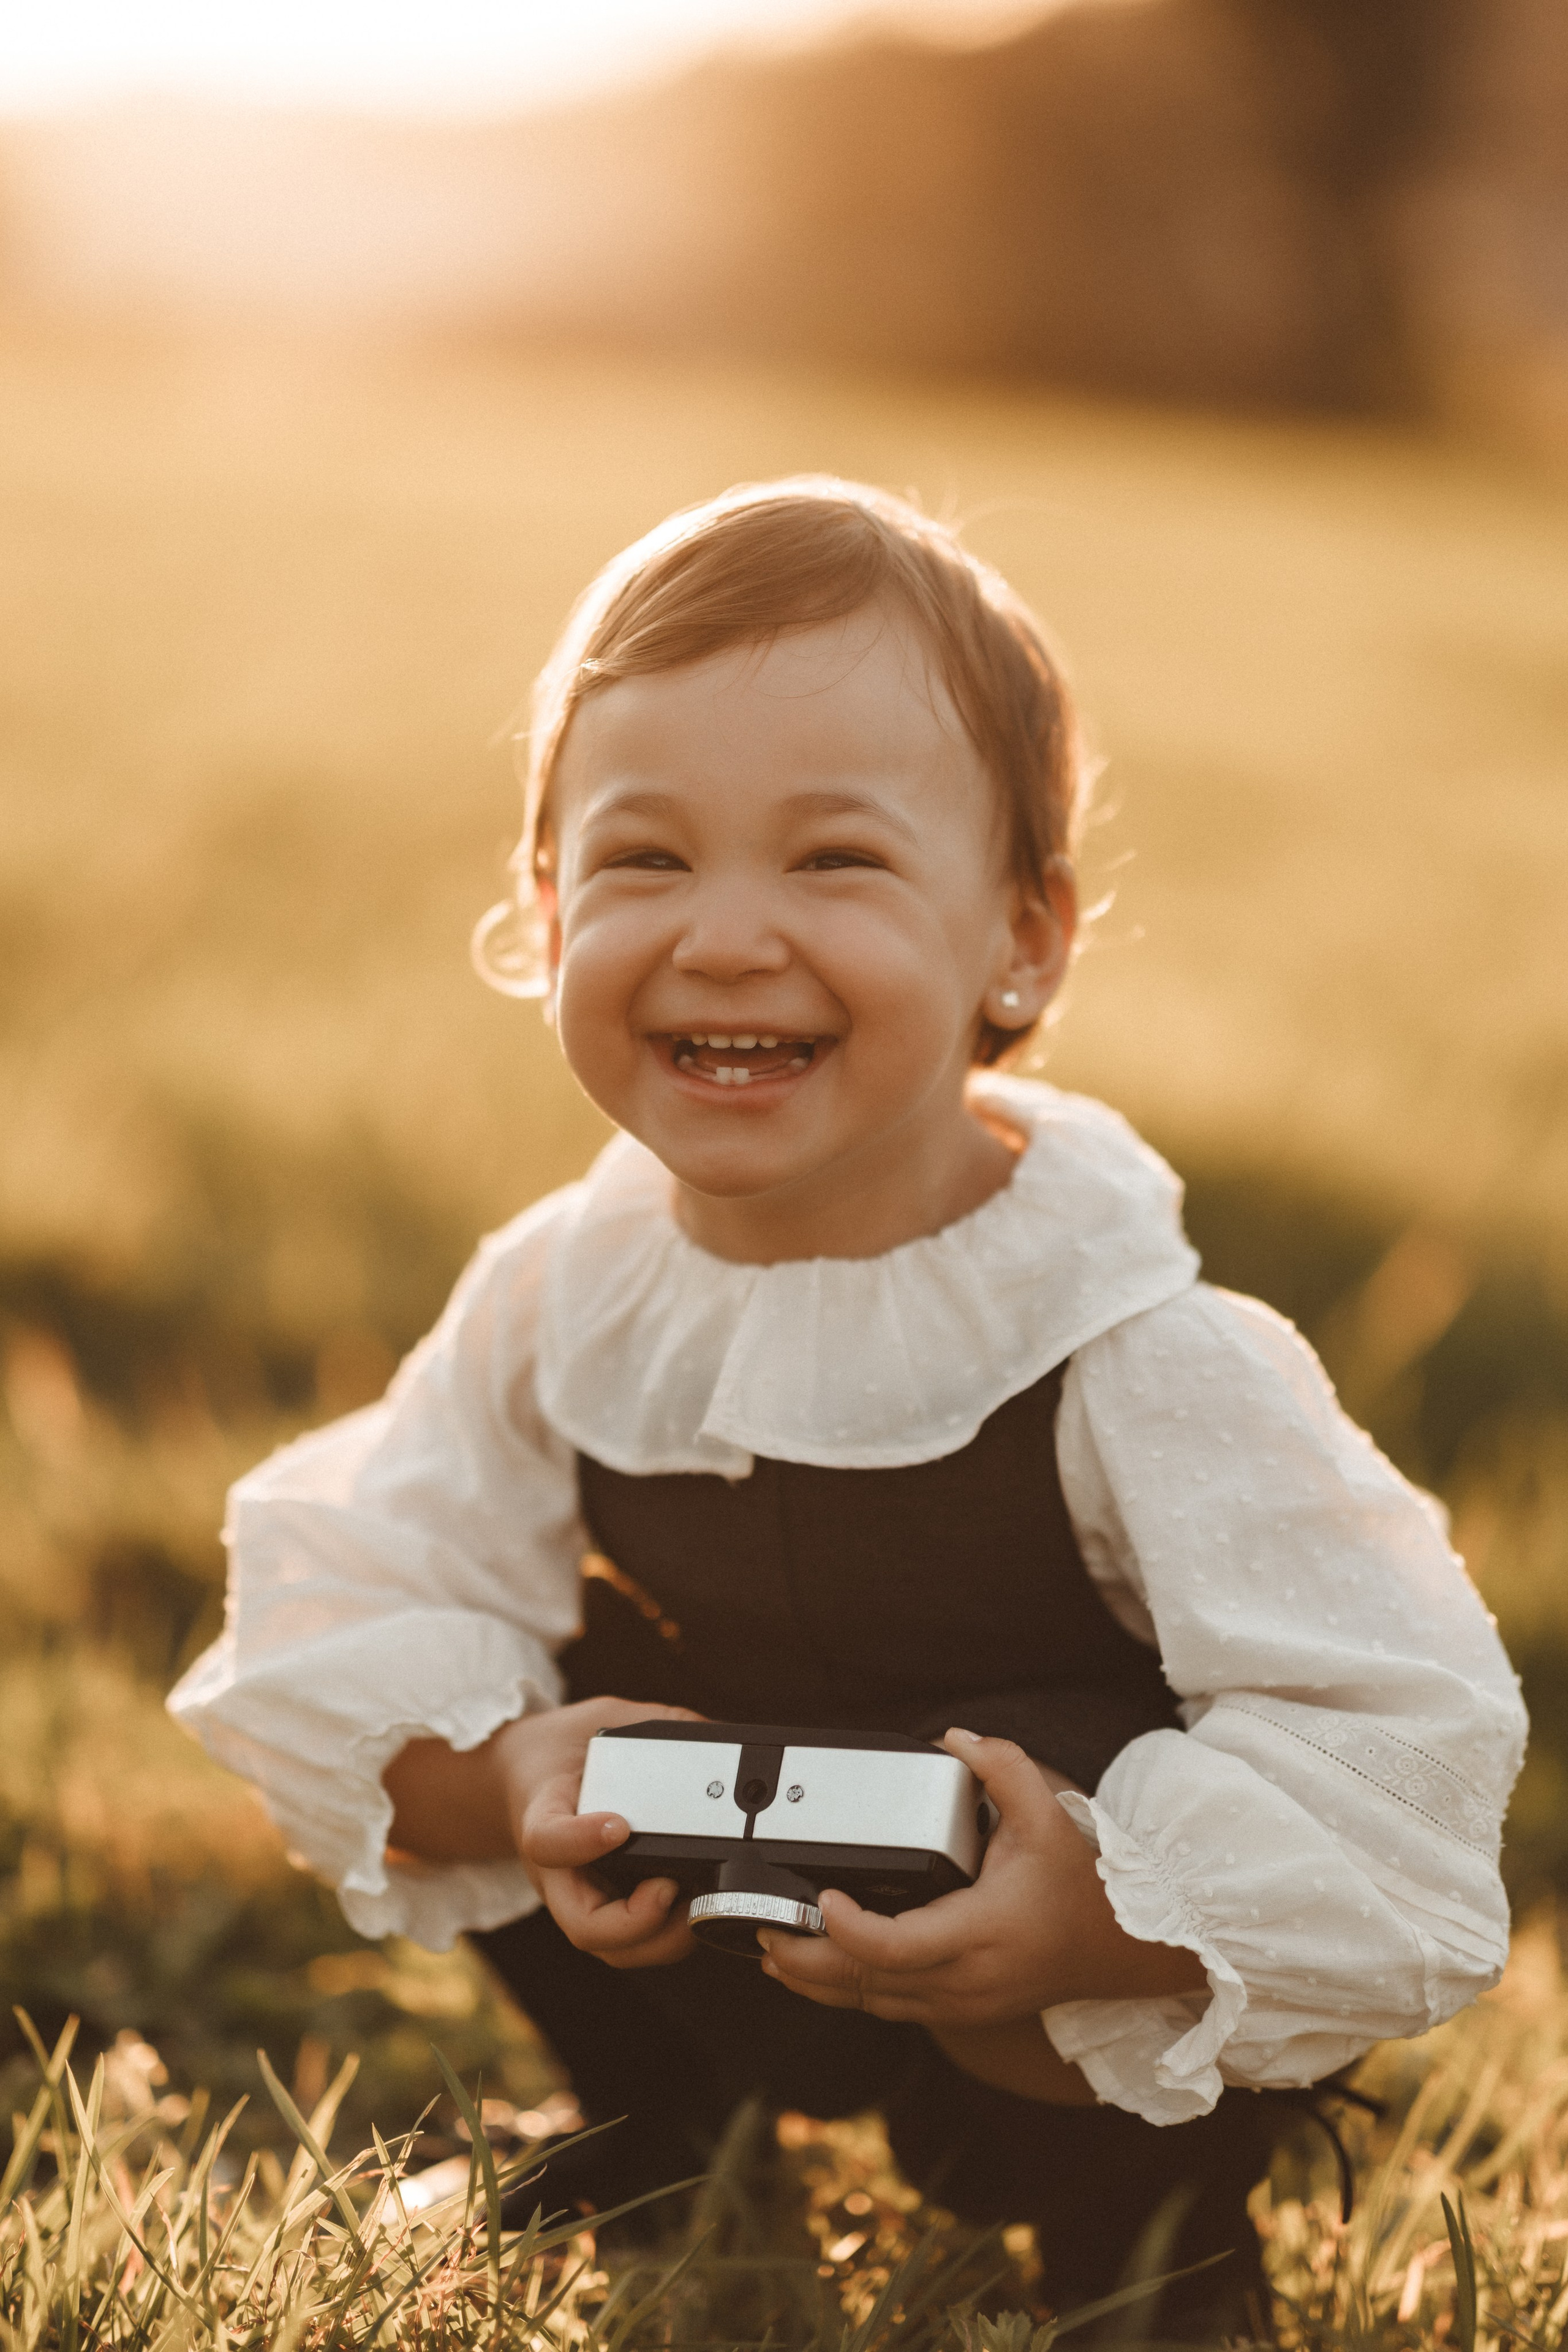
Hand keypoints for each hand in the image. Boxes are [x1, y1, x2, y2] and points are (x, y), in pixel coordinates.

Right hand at [499, 1697, 703, 1968]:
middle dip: (637, 1924)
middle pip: (584, 1927)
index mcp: (543, 1816)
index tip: (617, 1826)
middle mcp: (558, 1871)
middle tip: (674, 1886)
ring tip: (698, 1898)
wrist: (528, 1775)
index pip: (547, 1841)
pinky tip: (699, 1900)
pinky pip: (633, 1943)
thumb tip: (717, 1734)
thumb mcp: (601, 1717)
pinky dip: (668, 1935)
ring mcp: (581, 1896)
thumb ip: (654, 1723)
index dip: (580, 1841)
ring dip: (661, 1939)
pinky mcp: (605, 1907)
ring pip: (613, 1949)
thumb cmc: (567, 1751)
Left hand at [757, 1729, 1207, 2023]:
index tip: (820, 1896)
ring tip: (774, 1948)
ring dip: (819, 1981)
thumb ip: (1002, 1766)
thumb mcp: (1049, 1813)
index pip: (895, 1946)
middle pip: (866, 1984)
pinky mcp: (959, 2011)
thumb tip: (954, 1739)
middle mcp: (965, 1979)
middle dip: (807, 1961)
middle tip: (766, 1929)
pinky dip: (849, 1991)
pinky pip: (890, 2007)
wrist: (1124, 1948)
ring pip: (871, 2003)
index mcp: (980, 1933)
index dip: (847, 1928)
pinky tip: (819, 1970)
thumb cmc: (1083, 1885)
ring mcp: (961, 2004)